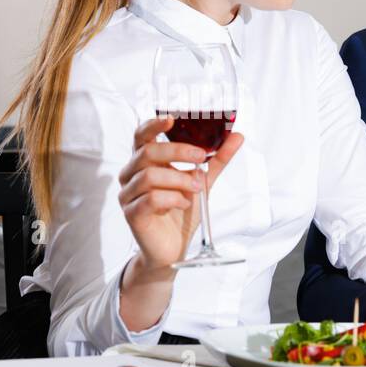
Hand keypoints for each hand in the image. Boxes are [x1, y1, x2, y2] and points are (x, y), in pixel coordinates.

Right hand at [118, 116, 243, 269]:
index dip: (153, 125)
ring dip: (179, 179)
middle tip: (201, 158)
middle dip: (177, 152)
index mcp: (145, 161)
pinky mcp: (131, 214)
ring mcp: (128, 194)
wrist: (173, 247)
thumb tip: (237, 136)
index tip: (172, 118)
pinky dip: (173, 198)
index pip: (142, 135)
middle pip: (147, 152)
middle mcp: (131, 174)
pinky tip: (183, 203)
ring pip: (149, 176)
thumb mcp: (203, 181)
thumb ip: (216, 159)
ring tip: (196, 188)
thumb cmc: (181, 211)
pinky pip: (151, 199)